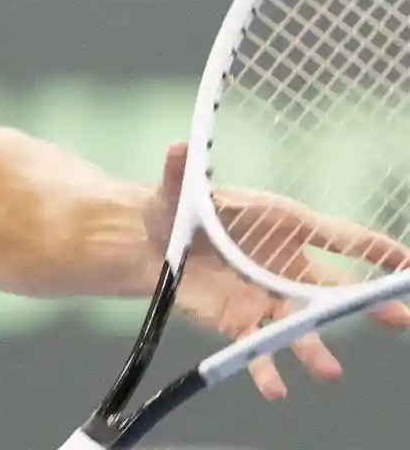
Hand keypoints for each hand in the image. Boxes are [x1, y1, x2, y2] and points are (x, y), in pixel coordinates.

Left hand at [143, 143, 409, 399]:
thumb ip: (179, 167)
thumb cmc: (178, 206)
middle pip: (334, 289)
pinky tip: (274, 389)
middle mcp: (283, 266)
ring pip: (301, 327)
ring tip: (329, 371)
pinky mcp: (241, 323)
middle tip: (399, 318)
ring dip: (315, 348)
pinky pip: (259, 350)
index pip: (337, 236)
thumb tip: (179, 145)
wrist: (150, 240)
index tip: (406, 263)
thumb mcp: (177, 185)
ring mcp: (266, 298)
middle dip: (369, 304)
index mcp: (282, 225)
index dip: (372, 247)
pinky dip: (266, 370)